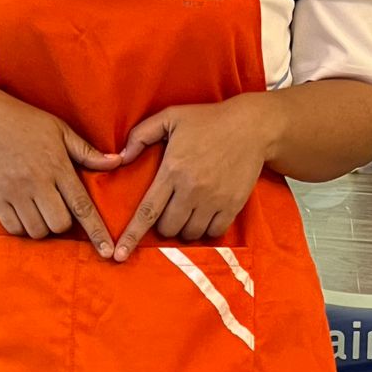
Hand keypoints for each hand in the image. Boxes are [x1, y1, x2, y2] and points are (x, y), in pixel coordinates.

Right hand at [0, 83, 120, 254]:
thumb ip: (87, 152)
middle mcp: (36, 182)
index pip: (82, 206)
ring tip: (38, 208)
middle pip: (59, 224)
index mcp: (57, 166)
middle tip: (57, 208)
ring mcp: (13, 192)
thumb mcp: (60, 130)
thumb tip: (118, 161)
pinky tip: (23, 211)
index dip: (97, 232)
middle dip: (63, 224)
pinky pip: (14, 228)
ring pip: (37, 230)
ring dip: (42, 226)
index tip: (108, 251)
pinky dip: (23, 227)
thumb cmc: (25, 122)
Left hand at [113, 97, 269, 259]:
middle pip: (168, 228)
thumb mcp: (170, 117)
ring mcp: (213, 199)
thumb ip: (141, 135)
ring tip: (190, 211)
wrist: (252, 126)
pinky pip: (214, 232)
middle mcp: (191, 189)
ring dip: (185, 228)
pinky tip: (207, 215)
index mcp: (172, 170)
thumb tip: (121, 157)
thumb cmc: (208, 120)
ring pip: (190, 234)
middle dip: (164, 225)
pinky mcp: (232, 205)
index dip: (131, 235)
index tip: (119, 254)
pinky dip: (207, 229)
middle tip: (171, 209)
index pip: (147, 211)